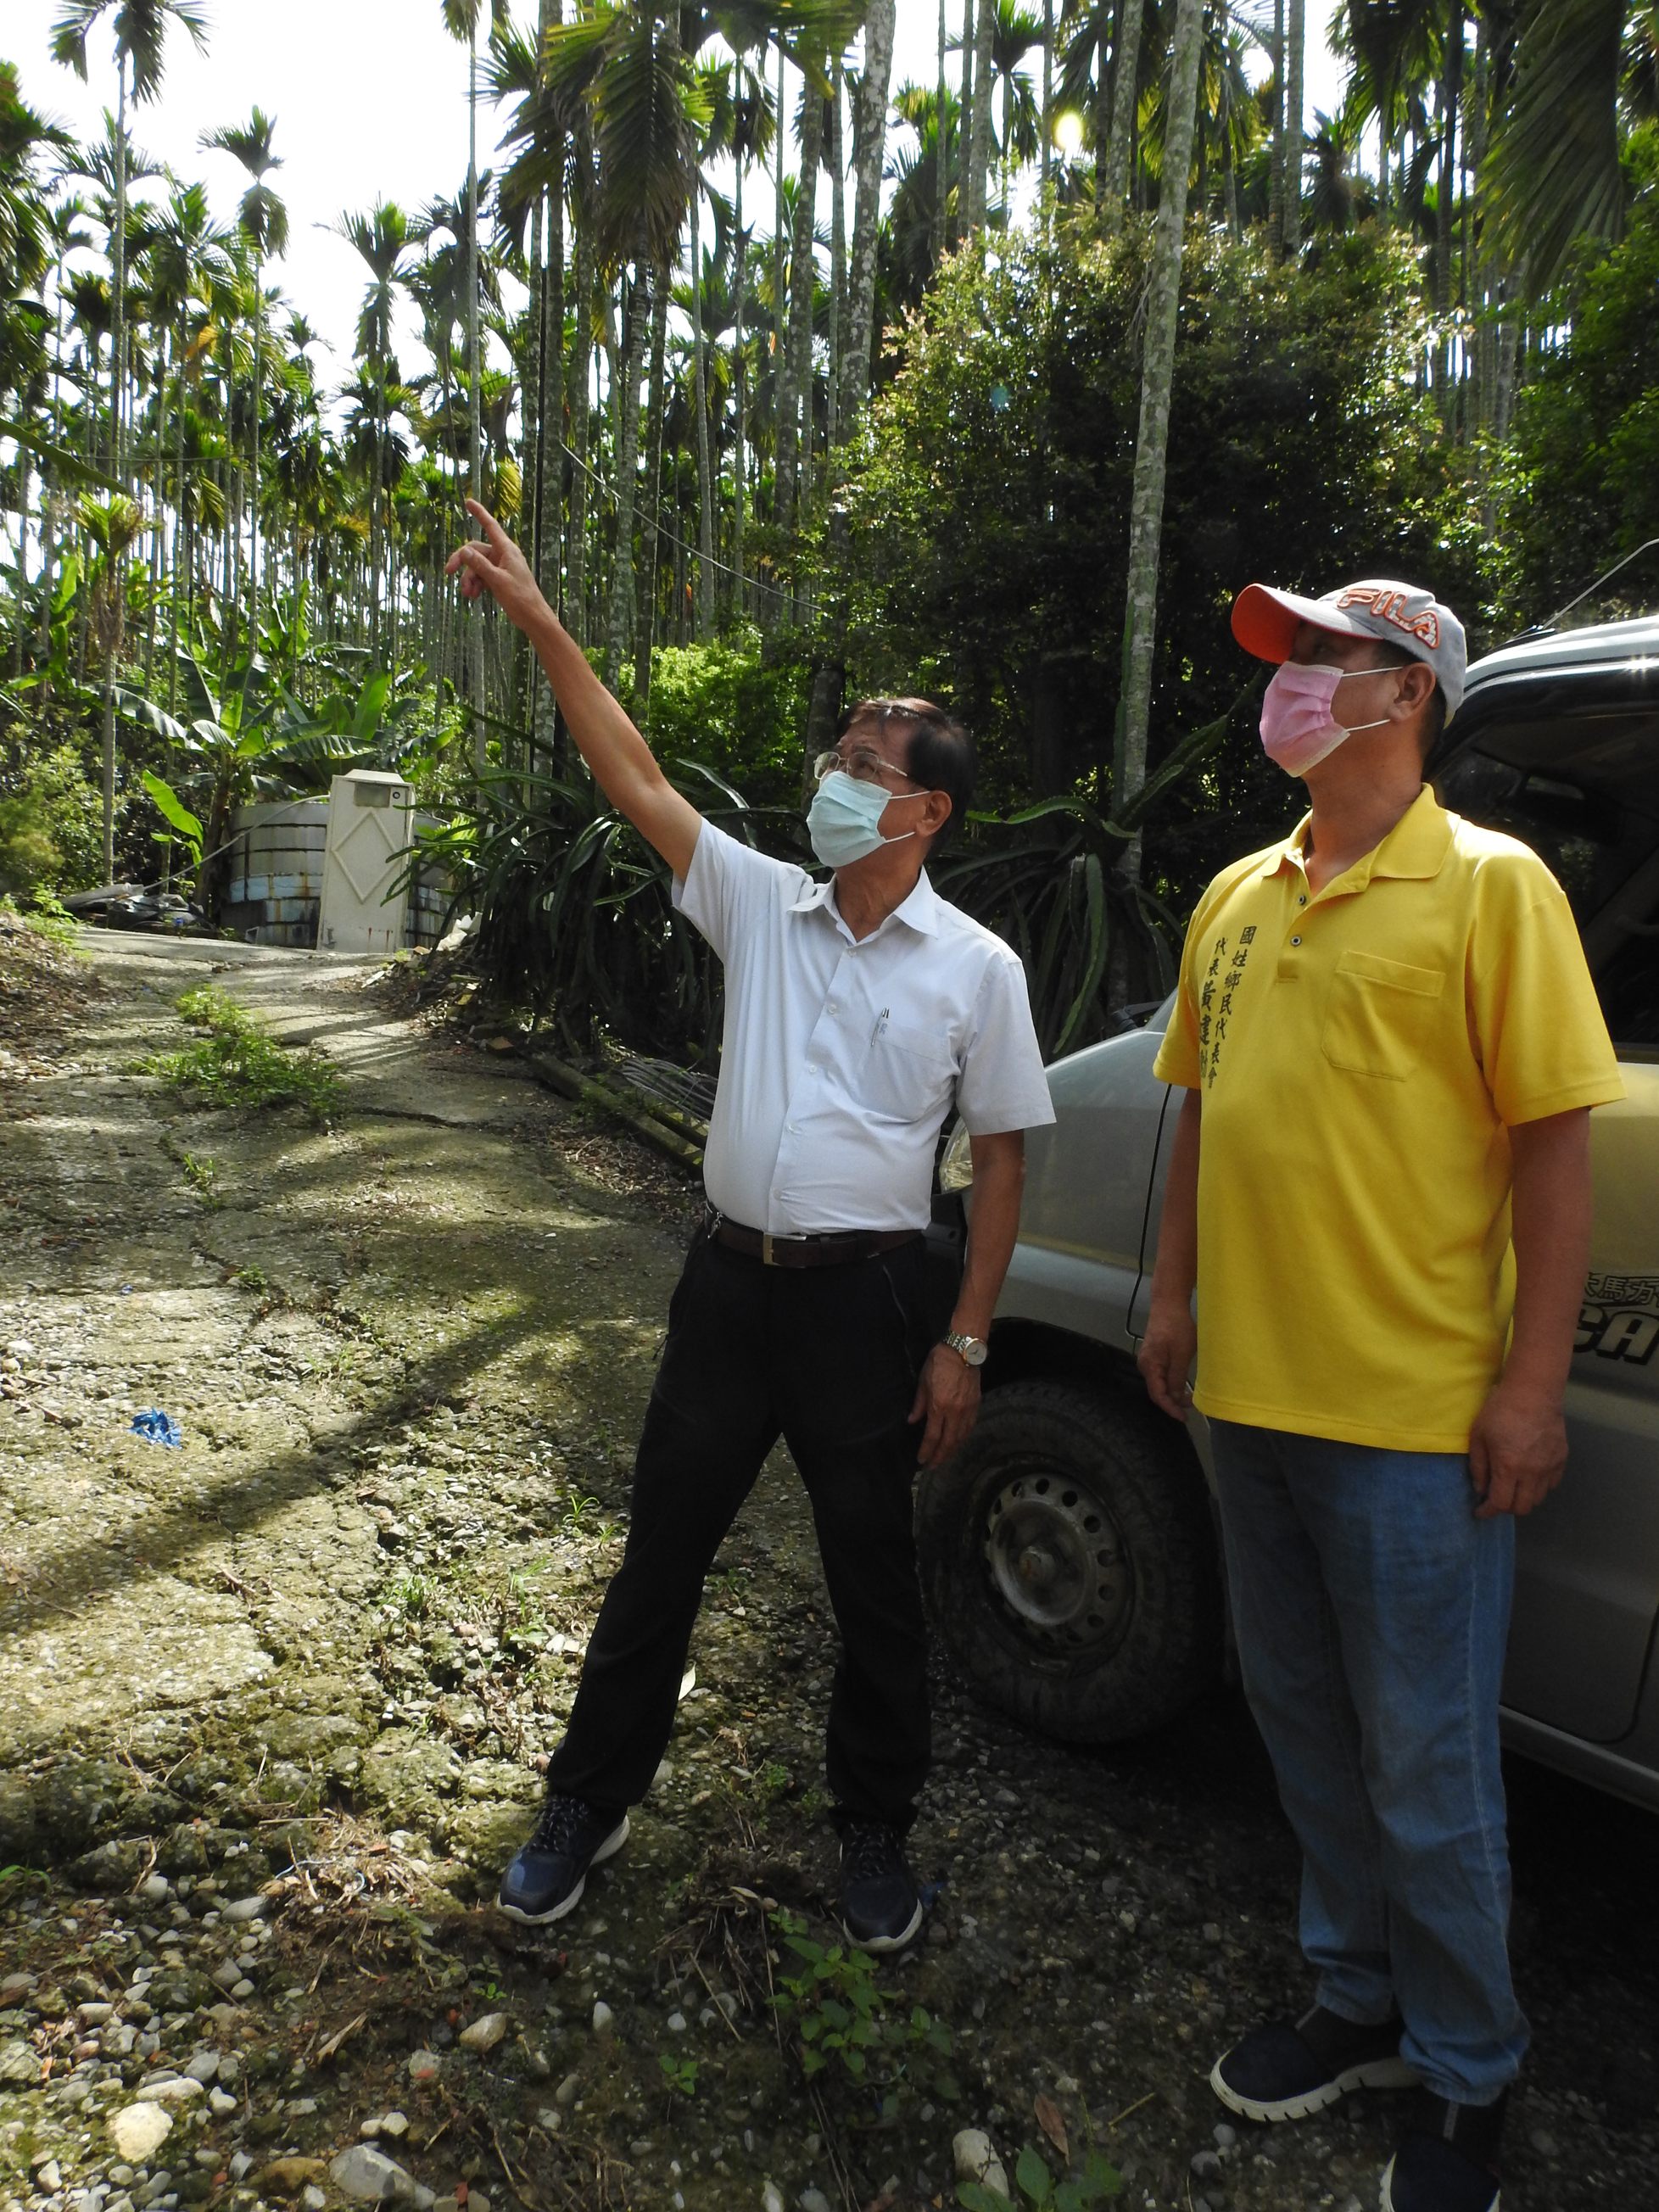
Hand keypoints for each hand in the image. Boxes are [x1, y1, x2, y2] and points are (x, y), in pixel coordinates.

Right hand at [444, 498, 547, 631]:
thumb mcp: (497, 580)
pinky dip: (476, 584)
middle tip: (448, 572)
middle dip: (462, 561)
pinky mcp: (499, 578)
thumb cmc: (520, 597)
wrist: (533, 617)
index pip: (490, 526)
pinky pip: (482, 576)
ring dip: (469, 578)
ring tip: (467, 594)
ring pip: (477, 566)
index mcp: (506, 550)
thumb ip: (480, 565)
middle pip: (475, 550)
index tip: (468, 502)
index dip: (479, 513)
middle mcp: (503, 555)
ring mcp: (500, 567)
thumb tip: (464, 550)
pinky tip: (473, 596)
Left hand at [909, 1343, 981, 1468]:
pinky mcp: (976, 1405)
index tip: (921, 1460)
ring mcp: (968, 1410)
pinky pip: (969, 1428)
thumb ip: (919, 1404)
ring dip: (952, 1450)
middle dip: (940, 1456)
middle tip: (932, 1466)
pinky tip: (957, 1442)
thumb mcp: (923, 1382)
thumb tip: (912, 1421)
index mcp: (939, 1406)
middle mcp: (955, 1412)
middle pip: (948, 1442)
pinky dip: (962, 1438)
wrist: (963, 1350)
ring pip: (961, 1437)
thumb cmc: (939, 1363)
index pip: (932, 1436)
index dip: (927, 1450)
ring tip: (943, 1458)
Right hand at [1138, 1296, 1196, 1421]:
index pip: (1157, 1395)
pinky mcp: (1154, 1354)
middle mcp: (1145, 1365)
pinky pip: (1161, 1374)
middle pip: (1157, 1390)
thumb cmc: (1176, 1327)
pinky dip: (1172, 1382)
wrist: (1169, 1304)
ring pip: (1160, 1382)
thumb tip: (1176, 1398)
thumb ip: (1178, 1377)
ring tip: (1189, 1397)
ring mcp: (1149, 1359)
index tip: (1183, 1417)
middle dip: (1173, 1401)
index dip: (1170, 1408)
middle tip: (1190, 1407)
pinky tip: (1183, 1383)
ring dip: (1173, 1391)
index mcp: (1149, 1366)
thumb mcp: (1182, 1354)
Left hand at [1468, 1379, 1567, 1517]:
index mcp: (1508, 1467)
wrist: (1533, 1392)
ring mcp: (1549, 1467)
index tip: (1480, 1511)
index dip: (1488, 1512)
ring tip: (1512, 1485)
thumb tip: (1480, 1489)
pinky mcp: (1561, 1459)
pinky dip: (1539, 1486)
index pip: (1500, 1503)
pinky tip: (1529, 1475)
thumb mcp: (1478, 1436)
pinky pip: (1551, 1485)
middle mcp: (1532, 1473)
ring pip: (1537, 1499)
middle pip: (1521, 1508)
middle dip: (1506, 1507)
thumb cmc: (1500, 1410)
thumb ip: (1478, 1467)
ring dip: (1523, 1498)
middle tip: (1496, 1496)